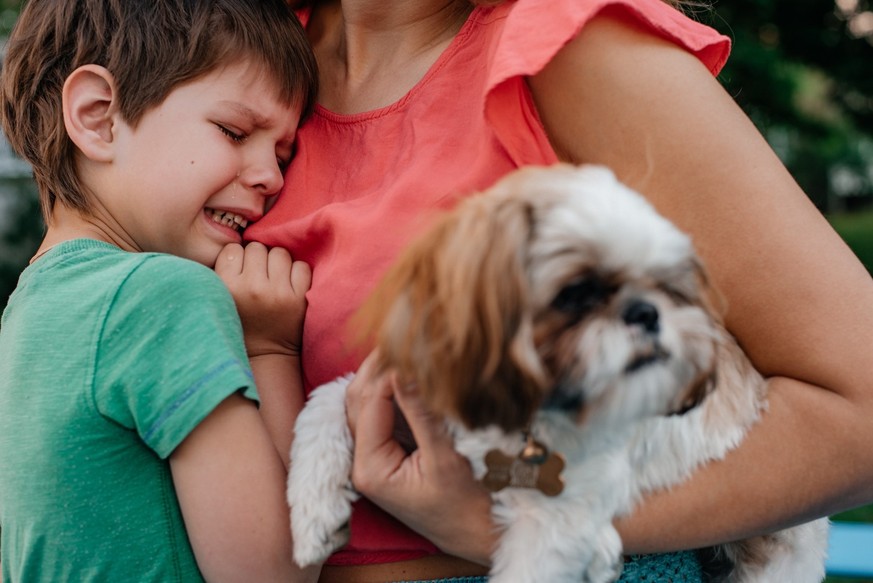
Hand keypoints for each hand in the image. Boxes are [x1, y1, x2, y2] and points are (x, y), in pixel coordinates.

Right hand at [215, 242, 310, 357]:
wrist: (267, 355)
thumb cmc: (241, 322)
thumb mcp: (221, 298)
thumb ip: (225, 271)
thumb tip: (241, 240)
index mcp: (227, 287)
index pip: (234, 249)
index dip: (239, 259)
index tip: (241, 273)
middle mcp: (252, 288)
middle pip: (257, 248)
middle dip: (258, 260)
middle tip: (259, 277)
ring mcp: (278, 293)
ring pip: (280, 253)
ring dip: (278, 263)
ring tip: (274, 280)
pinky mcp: (300, 298)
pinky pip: (301, 266)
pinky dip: (296, 274)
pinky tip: (289, 286)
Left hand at [346, 354, 496, 564]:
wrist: (476, 533)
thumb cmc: (464, 504)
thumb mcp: (444, 458)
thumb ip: (421, 414)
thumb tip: (404, 369)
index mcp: (369, 467)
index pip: (370, 403)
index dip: (388, 371)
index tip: (412, 346)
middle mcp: (362, 460)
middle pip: (359, 399)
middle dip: (378, 367)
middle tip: (403, 336)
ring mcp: (374, 455)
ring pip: (367, 402)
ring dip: (382, 375)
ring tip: (405, 347)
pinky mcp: (389, 450)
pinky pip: (382, 411)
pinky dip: (392, 389)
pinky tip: (408, 371)